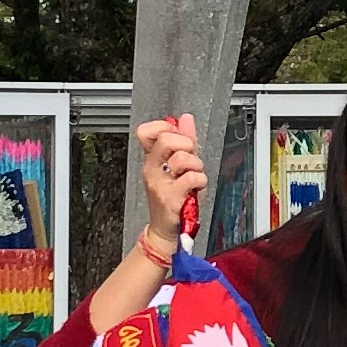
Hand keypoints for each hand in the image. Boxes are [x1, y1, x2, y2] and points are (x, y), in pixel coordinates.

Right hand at [133, 113, 206, 259]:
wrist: (167, 228)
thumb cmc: (174, 197)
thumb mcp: (179, 165)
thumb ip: (184, 140)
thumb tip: (186, 118)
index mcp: (152, 158)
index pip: (146, 131)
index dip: (165, 127)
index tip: (177, 137)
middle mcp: (152, 169)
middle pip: (165, 139)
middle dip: (186, 144)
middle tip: (190, 156)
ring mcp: (159, 183)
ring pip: (182, 158)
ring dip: (196, 165)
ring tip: (194, 175)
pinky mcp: (170, 197)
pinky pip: (191, 178)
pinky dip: (201, 181)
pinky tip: (196, 188)